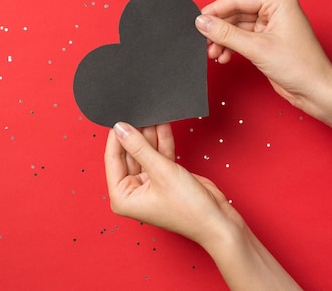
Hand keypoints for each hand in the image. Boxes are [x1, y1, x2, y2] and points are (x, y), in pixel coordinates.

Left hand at [104, 122, 301, 289]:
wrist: (218, 220)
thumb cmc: (188, 208)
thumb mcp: (161, 171)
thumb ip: (139, 147)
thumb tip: (121, 128)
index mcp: (122, 197)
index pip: (113, 159)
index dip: (117, 137)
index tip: (118, 116)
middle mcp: (133, 191)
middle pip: (129, 154)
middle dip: (135, 133)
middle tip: (136, 111)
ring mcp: (149, 183)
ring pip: (145, 152)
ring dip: (149, 134)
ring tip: (150, 112)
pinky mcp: (164, 177)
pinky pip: (159, 155)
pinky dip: (162, 141)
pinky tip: (162, 122)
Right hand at [195, 0, 331, 116]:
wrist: (316, 91)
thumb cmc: (300, 66)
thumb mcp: (257, 48)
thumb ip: (226, 34)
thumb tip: (202, 22)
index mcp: (279, 1)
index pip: (238, 0)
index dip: (216, 10)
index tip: (197, 20)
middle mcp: (275, 9)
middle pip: (235, 13)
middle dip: (219, 29)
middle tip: (203, 41)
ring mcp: (271, 25)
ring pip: (236, 28)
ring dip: (223, 41)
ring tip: (213, 54)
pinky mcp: (267, 41)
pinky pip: (242, 39)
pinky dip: (231, 47)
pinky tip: (224, 57)